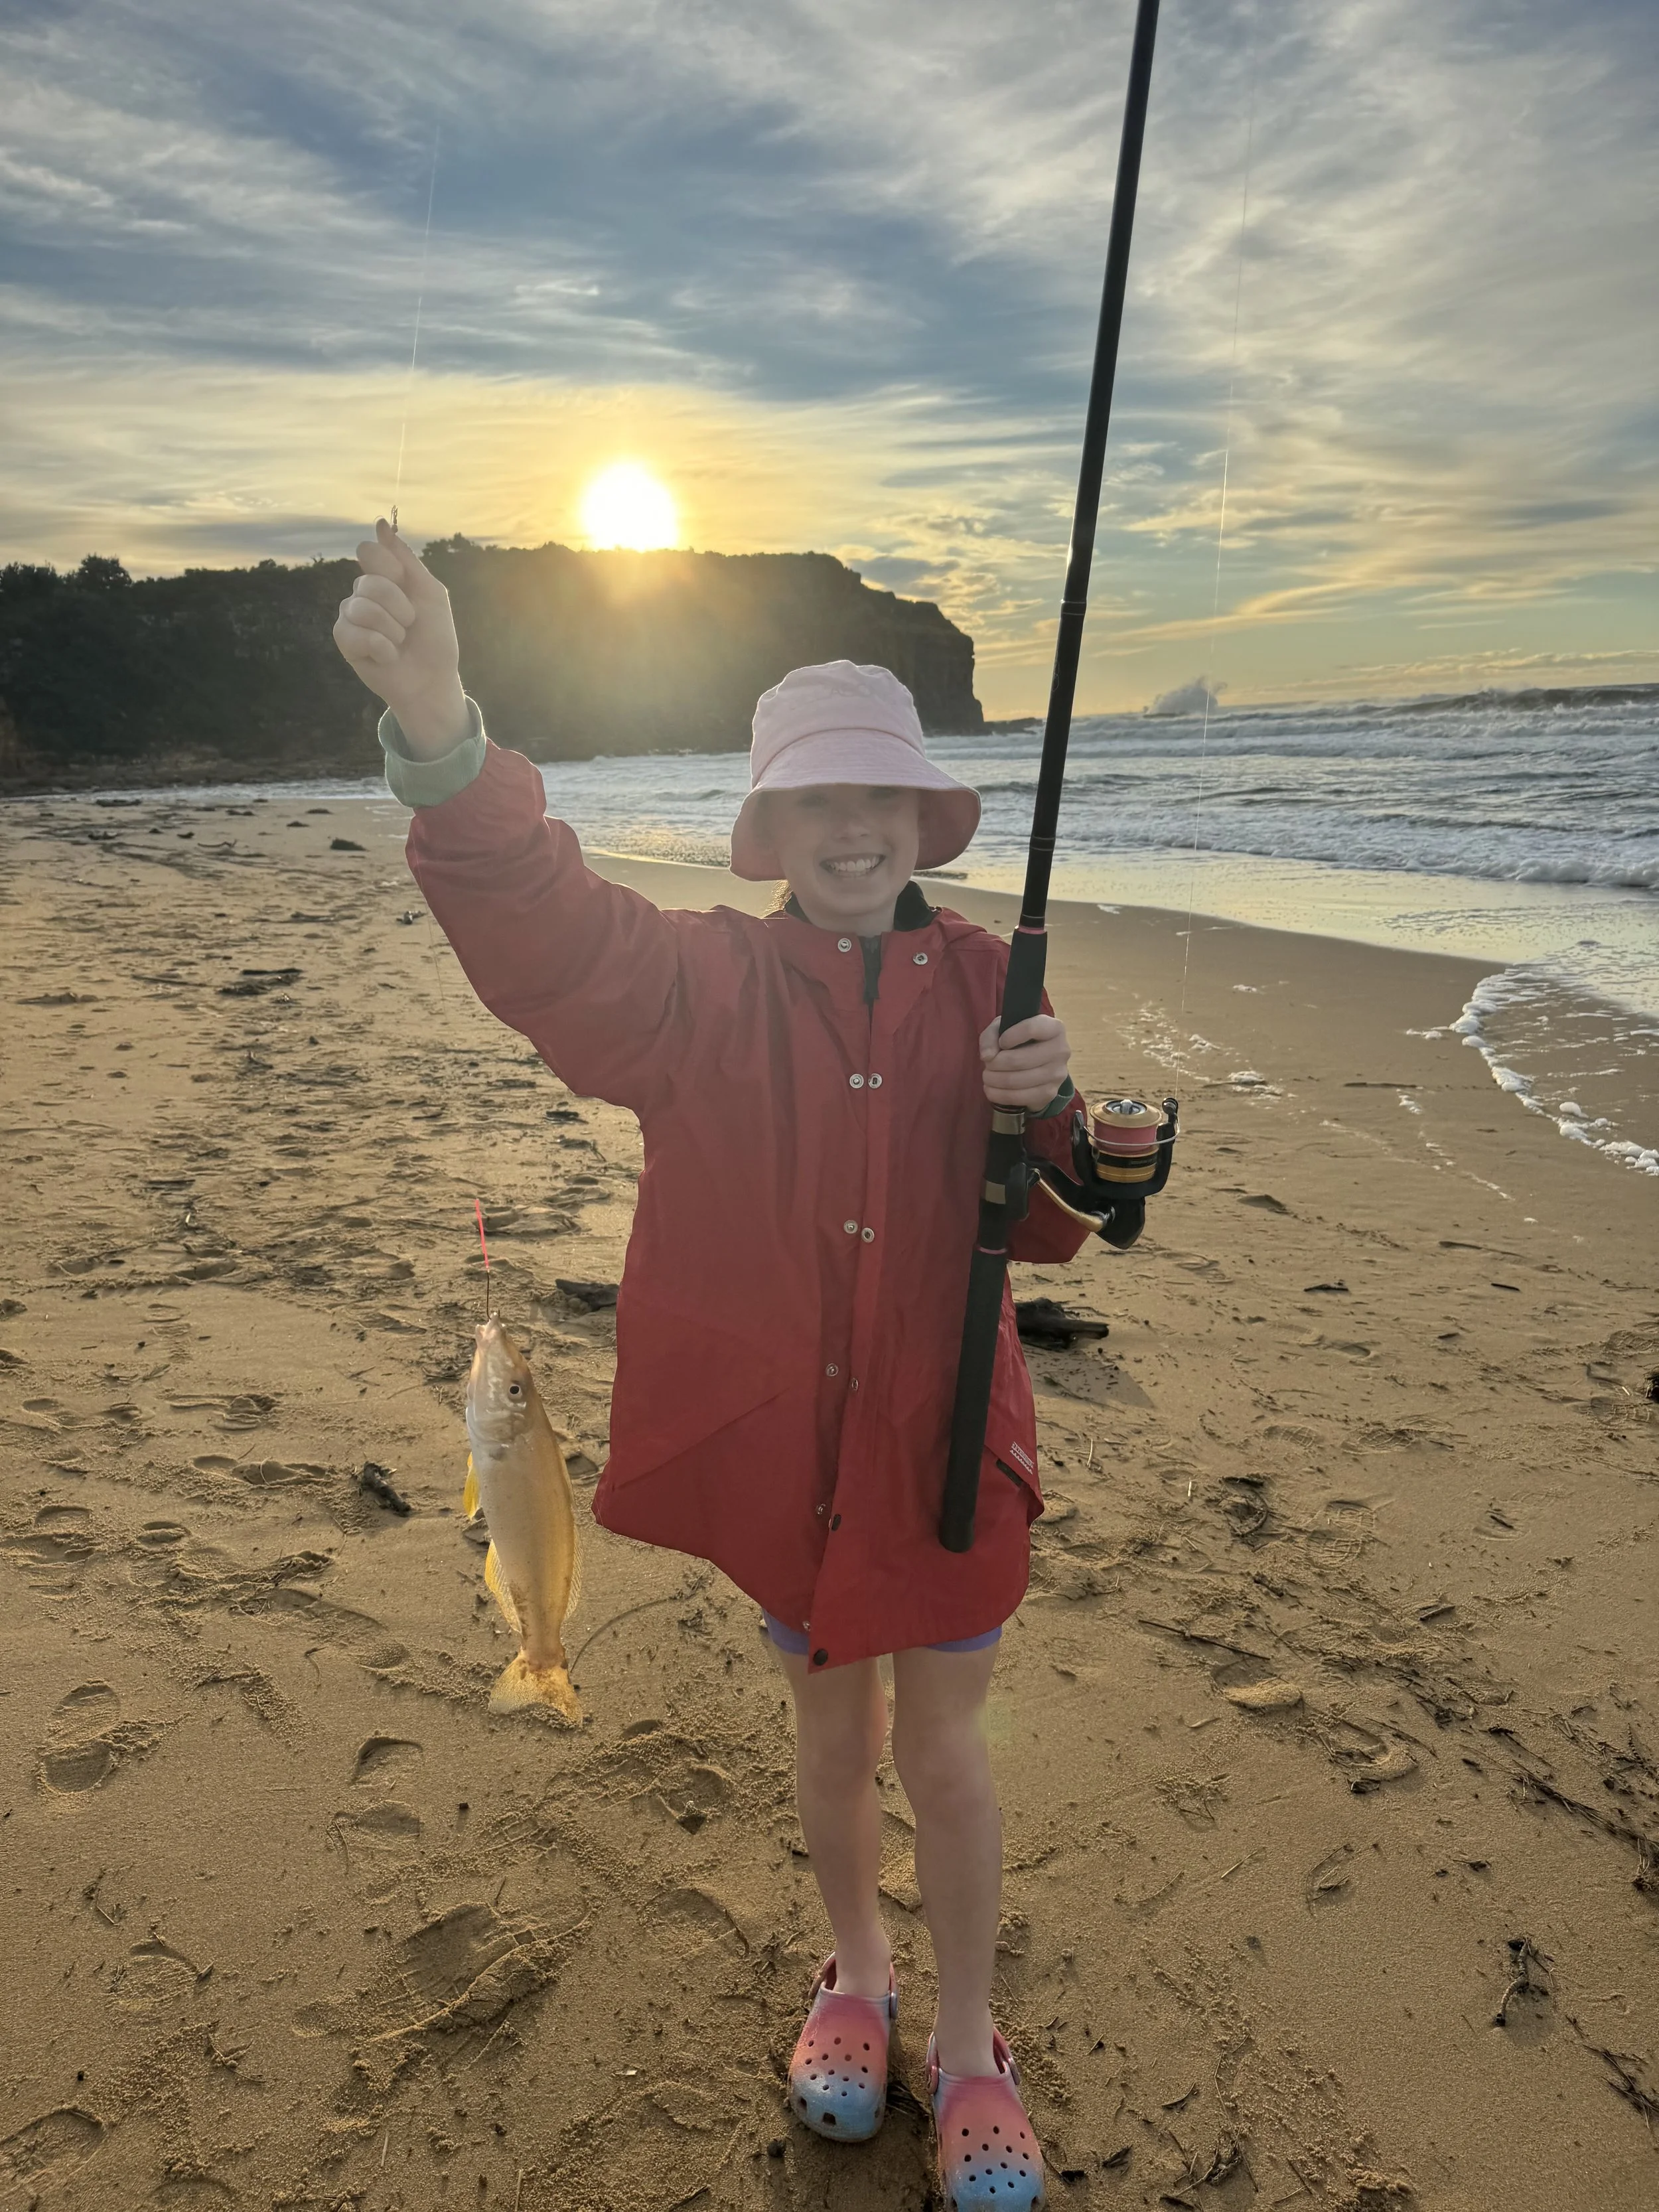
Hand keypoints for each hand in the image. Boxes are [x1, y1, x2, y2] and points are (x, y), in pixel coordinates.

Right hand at [332, 519, 467, 754]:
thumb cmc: (435, 637)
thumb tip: (379, 523)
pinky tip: (388, 656)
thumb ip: (404, 558)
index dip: (391, 569)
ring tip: (400, 642)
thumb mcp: (429, 591)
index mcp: (385, 577)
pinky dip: (380, 646)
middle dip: (399, 605)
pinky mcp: (345, 640)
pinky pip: (353, 632)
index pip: (369, 552)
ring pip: (360, 607)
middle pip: (368, 581)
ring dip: (391, 628)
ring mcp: (351, 615)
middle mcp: (364, 593)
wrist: (433, 679)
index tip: (407, 586)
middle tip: (410, 623)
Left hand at [980, 1013, 1070, 1111]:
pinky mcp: (1050, 1093)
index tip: (1001, 1042)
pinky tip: (991, 1089)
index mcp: (1054, 1028)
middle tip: (988, 1064)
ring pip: (1016, 1081)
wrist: (1038, 1061)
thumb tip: (987, 1056)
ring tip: (988, 1076)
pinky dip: (999, 1095)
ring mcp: (1057, 1074)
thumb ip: (991, 1035)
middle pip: (1018, 1060)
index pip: (1031, 1029)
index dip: (1009, 1036)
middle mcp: (1060, 1051)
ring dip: (994, 1080)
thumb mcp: (1004, 1027)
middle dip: (995, 1064)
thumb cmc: (1019, 1039)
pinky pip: (1019, 1097)